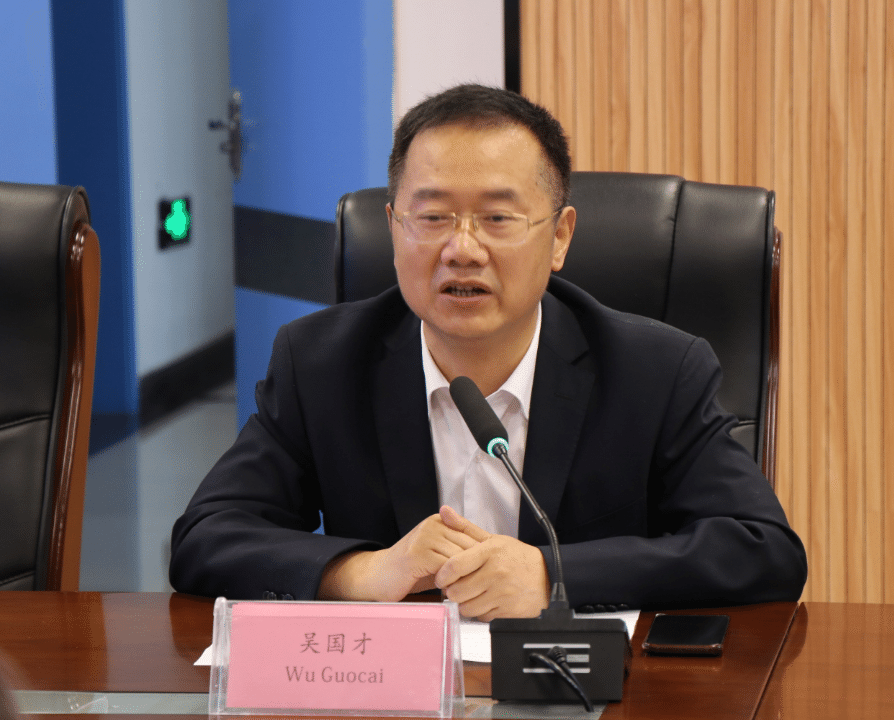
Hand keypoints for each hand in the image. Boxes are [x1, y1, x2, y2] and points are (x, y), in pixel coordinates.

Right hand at [317, 509, 478, 601]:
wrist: (377, 577)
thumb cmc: (410, 571)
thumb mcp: (438, 556)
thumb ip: (458, 551)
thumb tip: (490, 557)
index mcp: (439, 521)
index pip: (473, 536)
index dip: (483, 557)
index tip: (487, 573)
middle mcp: (433, 524)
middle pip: (469, 546)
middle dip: (475, 568)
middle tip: (476, 585)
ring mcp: (424, 537)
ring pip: (460, 557)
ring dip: (463, 576)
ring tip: (460, 588)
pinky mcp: (417, 554)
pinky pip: (446, 567)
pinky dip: (450, 581)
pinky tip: (444, 589)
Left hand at [434, 506, 550, 620]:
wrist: (547, 575)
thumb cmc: (517, 557)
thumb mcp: (493, 539)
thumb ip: (466, 528)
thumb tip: (444, 512)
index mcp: (490, 552)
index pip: (455, 566)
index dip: (442, 575)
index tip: (441, 577)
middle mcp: (496, 573)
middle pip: (457, 591)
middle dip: (453, 591)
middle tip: (456, 587)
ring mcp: (502, 593)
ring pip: (467, 607)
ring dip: (464, 604)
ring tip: (470, 595)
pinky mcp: (507, 610)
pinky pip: (482, 616)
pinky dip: (480, 612)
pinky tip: (484, 601)